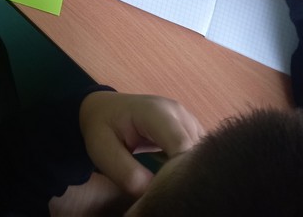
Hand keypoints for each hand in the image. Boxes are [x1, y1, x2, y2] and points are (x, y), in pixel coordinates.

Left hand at [78, 92, 203, 198]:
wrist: (104, 109)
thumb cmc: (101, 128)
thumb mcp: (103, 151)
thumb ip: (127, 173)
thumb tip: (154, 193)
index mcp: (154, 112)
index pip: (181, 145)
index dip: (179, 172)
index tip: (167, 192)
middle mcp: (177, 112)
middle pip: (195, 150)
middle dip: (185, 174)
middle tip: (168, 193)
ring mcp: (186, 118)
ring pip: (201, 153)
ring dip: (189, 171)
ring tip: (170, 185)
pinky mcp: (190, 129)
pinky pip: (199, 152)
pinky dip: (191, 166)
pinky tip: (176, 177)